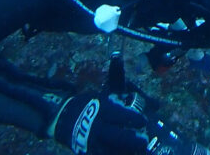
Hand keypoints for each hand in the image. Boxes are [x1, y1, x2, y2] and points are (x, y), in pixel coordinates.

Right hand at [53, 93, 208, 154]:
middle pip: (115, 135)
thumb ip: (120, 81)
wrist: (65, 119)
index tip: (144, 120)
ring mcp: (92, 142)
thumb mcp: (107, 91)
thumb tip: (124, 63)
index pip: (117, 113)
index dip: (131, 118)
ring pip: (109, 150)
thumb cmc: (94, 103)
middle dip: (130, 140)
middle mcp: (96, 126)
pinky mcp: (89, 152)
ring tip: (140, 152)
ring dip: (124, 151)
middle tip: (145, 141)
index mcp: (102, 108)